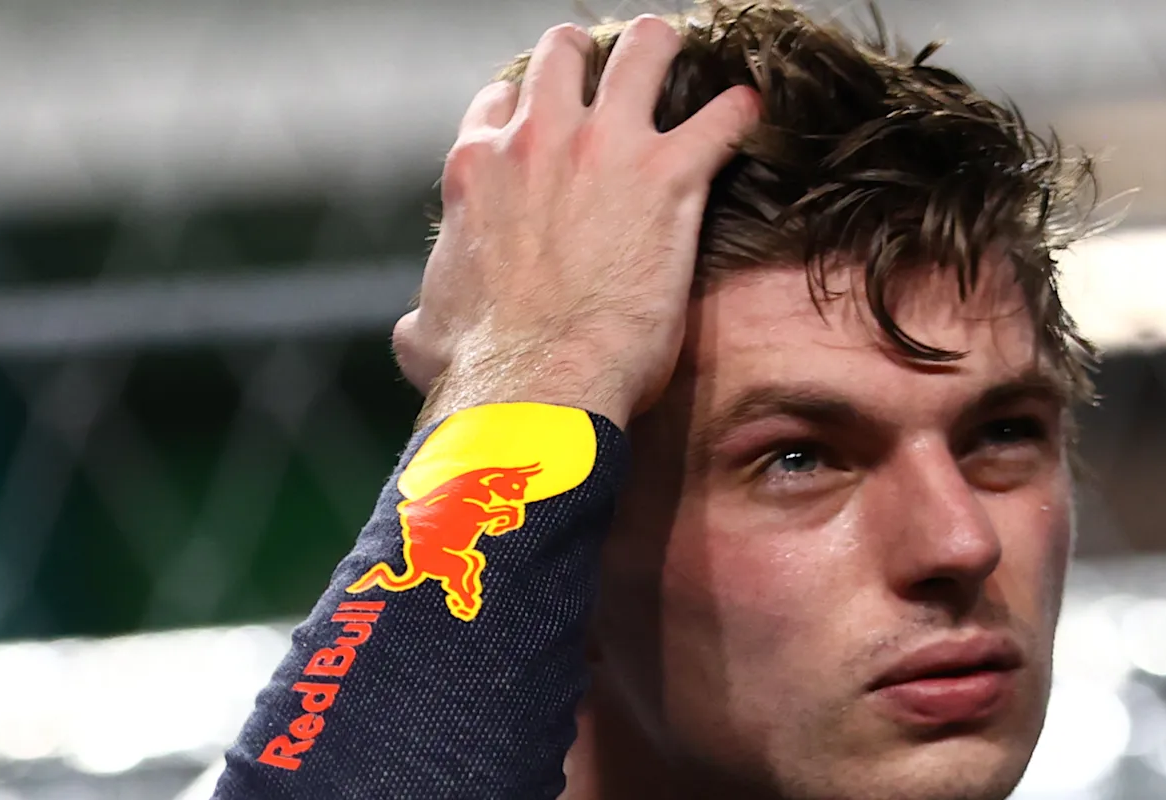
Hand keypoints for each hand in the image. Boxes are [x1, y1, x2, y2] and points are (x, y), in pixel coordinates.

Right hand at [393, 17, 759, 426]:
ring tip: (679, 57)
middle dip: (589, 56)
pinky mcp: (666, 177)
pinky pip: (720, 121)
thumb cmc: (480, 367)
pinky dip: (738, 116)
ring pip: (642, 52)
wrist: (534, 382)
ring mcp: (603, 149)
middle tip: (614, 74)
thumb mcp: (427, 334)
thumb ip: (424, 317)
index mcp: (477, 170)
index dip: (524, 109)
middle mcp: (536, 140)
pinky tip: (749, 116)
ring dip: (663, 50)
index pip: (498, 105)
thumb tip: (415, 335)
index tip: (544, 123)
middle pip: (561, 55)